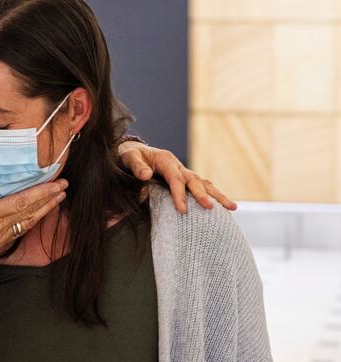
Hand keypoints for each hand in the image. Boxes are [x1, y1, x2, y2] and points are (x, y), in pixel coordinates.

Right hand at [0, 177, 67, 260]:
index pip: (22, 201)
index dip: (41, 192)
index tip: (55, 183)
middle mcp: (1, 226)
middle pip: (30, 210)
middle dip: (49, 198)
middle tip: (65, 185)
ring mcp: (2, 235)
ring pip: (29, 220)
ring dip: (46, 208)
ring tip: (59, 198)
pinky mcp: (0, 241)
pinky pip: (22, 229)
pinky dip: (34, 219)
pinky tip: (40, 214)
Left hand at [118, 141, 236, 213]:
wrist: (131, 151)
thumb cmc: (129, 155)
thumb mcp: (128, 157)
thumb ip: (136, 166)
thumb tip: (146, 176)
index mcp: (165, 160)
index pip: (176, 179)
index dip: (180, 194)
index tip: (183, 210)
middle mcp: (177, 165)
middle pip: (194, 180)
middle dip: (203, 194)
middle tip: (211, 208)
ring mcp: (181, 171)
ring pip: (203, 182)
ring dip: (217, 194)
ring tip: (233, 207)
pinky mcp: (182, 177)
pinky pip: (199, 185)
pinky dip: (211, 193)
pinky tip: (221, 204)